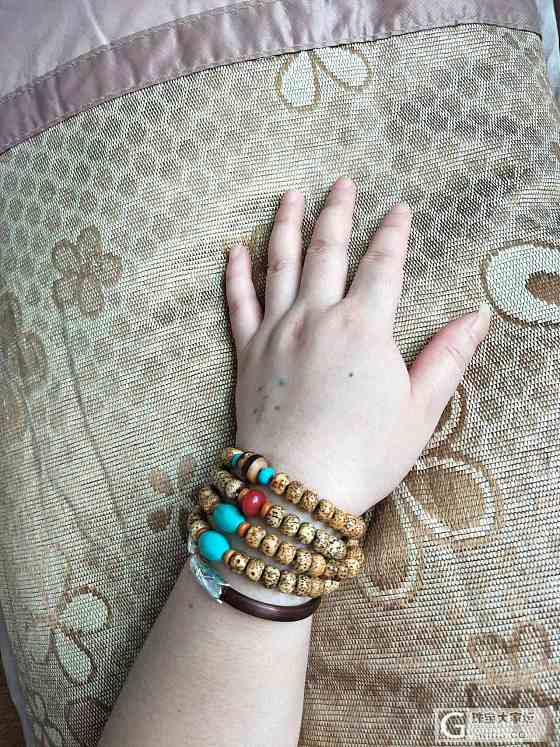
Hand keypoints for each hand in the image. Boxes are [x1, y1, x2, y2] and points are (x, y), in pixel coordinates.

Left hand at [226, 178, 490, 516]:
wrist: (296, 488)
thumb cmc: (364, 455)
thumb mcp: (420, 411)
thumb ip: (447, 357)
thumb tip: (477, 316)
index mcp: (363, 328)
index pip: (383, 265)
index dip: (394, 234)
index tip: (399, 209)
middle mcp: (316, 317)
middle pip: (327, 250)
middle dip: (338, 212)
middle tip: (343, 183)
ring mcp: (276, 332)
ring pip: (279, 264)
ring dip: (285, 225)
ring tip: (290, 195)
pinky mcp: (247, 354)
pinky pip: (237, 303)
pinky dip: (235, 273)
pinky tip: (234, 250)